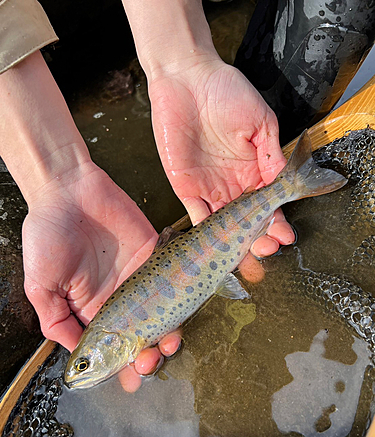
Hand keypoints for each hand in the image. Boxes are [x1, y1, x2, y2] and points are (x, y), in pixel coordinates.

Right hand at [22, 159, 180, 389]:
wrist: (68, 189)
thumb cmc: (48, 235)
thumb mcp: (41, 286)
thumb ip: (57, 321)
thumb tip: (76, 353)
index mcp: (92, 309)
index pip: (111, 346)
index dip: (121, 366)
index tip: (131, 382)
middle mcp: (119, 297)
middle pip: (141, 333)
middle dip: (147, 353)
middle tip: (148, 361)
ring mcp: (140, 277)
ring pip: (162, 312)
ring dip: (168, 332)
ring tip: (169, 342)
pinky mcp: (156, 253)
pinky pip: (174, 278)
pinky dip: (183, 296)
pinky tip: (186, 311)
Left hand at [149, 59, 294, 255]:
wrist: (187, 78)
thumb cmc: (226, 91)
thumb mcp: (260, 121)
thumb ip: (272, 154)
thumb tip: (284, 184)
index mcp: (253, 169)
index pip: (267, 204)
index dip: (276, 222)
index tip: (284, 235)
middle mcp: (232, 183)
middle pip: (247, 220)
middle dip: (258, 238)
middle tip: (266, 249)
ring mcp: (209, 187)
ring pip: (224, 223)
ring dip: (235, 241)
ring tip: (247, 254)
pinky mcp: (185, 187)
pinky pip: (197, 215)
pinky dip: (207, 231)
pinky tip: (218, 244)